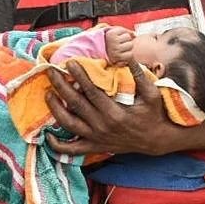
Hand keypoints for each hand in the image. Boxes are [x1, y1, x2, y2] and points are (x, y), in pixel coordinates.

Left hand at [44, 60, 174, 155]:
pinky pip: (72, 149)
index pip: (91, 91)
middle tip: (51, 71)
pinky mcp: (94, 147)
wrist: (157, 139)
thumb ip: (138, 74)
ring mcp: (96, 138)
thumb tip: (127, 55)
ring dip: (55, 108)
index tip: (70, 63)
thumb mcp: (151, 93)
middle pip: (75, 104)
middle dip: (61, 86)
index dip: (79, 76)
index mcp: (115, 113)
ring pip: (69, 124)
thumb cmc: (153, 114)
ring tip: (47, 93)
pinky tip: (47, 136)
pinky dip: (57, 145)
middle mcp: (102, 126)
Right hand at [104, 27, 134, 65]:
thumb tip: (135, 35)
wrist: (99, 54)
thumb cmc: (109, 42)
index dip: (123, 34)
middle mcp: (113, 41)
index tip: (116, 37)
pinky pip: (130, 54)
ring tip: (120, 49)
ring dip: (127, 48)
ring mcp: (116, 49)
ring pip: (130, 45)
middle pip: (128, 37)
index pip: (125, 31)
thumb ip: (125, 31)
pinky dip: (128, 55)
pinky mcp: (119, 57)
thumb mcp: (114, 32)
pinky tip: (122, 55)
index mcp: (111, 33)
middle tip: (118, 44)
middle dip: (125, 40)